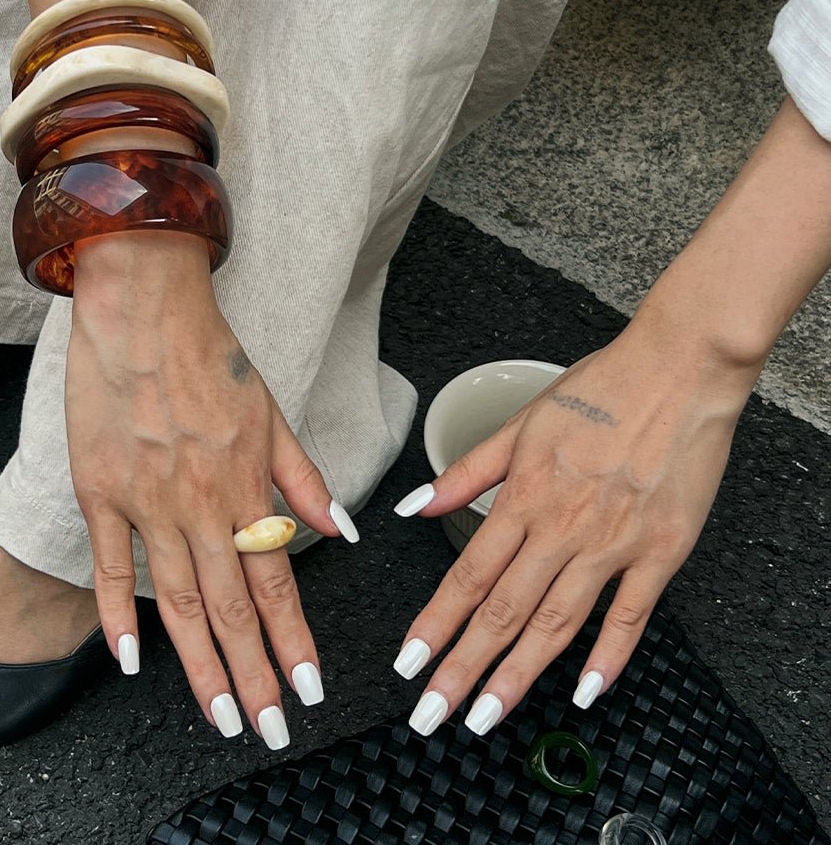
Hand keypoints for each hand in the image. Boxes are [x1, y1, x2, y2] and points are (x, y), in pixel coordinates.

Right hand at [65, 231, 352, 745]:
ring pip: (177, 601)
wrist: (143, 310)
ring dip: (200, 664)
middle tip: (268, 726)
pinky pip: (112, 566)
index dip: (294, 641)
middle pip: (230, 606)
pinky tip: (131, 662)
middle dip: (254, 674)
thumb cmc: (209, 354)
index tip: (307, 687)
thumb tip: (340, 533)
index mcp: (246, 484)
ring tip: (219, 714)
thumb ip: (304, 479)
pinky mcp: (101, 491)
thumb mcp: (272, 411)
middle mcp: (200, 503)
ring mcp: (147, 502)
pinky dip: (119, 617)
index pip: (277, 582)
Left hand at [393, 323, 757, 736]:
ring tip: (488, 716)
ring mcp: (613, 544)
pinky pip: (631, 616)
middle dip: (462, 668)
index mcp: (523, 496)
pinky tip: (585, 691)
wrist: (678, 371)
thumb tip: (414, 507)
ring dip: (519, 675)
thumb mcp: (520, 423)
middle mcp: (562, 528)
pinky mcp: (661, 552)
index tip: (409, 664)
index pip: (467, 575)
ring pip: (557, 624)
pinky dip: (609, 657)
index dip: (434, 625)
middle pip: (503, 611)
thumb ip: (465, 473)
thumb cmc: (599, 390)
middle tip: (432, 714)